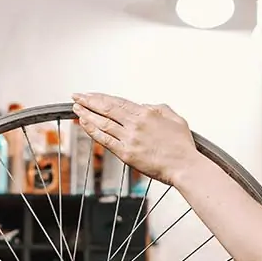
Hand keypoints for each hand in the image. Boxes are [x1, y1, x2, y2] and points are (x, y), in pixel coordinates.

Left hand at [72, 93, 207, 185]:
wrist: (185, 166)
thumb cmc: (182, 146)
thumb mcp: (176, 119)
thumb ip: (159, 109)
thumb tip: (146, 105)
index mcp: (147, 113)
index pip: (119, 102)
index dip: (102, 97)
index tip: (91, 94)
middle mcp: (136, 123)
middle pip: (107, 108)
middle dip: (89, 101)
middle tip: (77, 96)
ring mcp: (130, 138)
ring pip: (103, 122)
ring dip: (87, 114)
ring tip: (76, 108)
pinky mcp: (126, 153)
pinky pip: (105, 139)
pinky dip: (92, 130)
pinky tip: (84, 123)